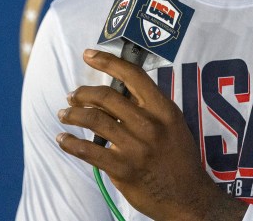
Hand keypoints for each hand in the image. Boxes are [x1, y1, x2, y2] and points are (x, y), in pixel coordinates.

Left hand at [56, 49, 247, 220]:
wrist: (189, 198)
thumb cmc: (179, 159)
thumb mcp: (173, 125)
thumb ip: (150, 108)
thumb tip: (118, 94)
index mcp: (164, 109)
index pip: (133, 75)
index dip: (107, 61)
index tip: (89, 54)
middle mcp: (150, 124)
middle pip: (107, 96)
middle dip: (83, 93)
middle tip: (72, 95)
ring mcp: (136, 147)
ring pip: (94, 120)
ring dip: (73, 114)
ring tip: (64, 114)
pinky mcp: (123, 169)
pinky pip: (88, 151)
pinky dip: (70, 143)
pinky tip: (62, 139)